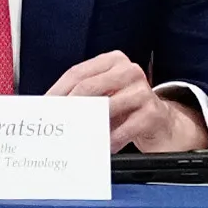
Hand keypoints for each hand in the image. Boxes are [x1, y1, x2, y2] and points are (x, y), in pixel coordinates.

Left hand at [45, 50, 207, 151]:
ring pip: (107, 106)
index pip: (77, 73)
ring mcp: (143, 90)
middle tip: (56, 122)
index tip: (45, 106)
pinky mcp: (154, 112)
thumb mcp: (105, 95)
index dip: (58, 90)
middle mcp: (129, 70)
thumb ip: (82, 95)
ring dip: (88, 124)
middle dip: (69, 106)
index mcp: (113, 61)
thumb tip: (51, 108)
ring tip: (75, 135)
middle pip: (89, 86)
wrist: (162, 123)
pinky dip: (110, 139)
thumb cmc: (126, 108)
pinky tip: (102, 146)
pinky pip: (125, 128)